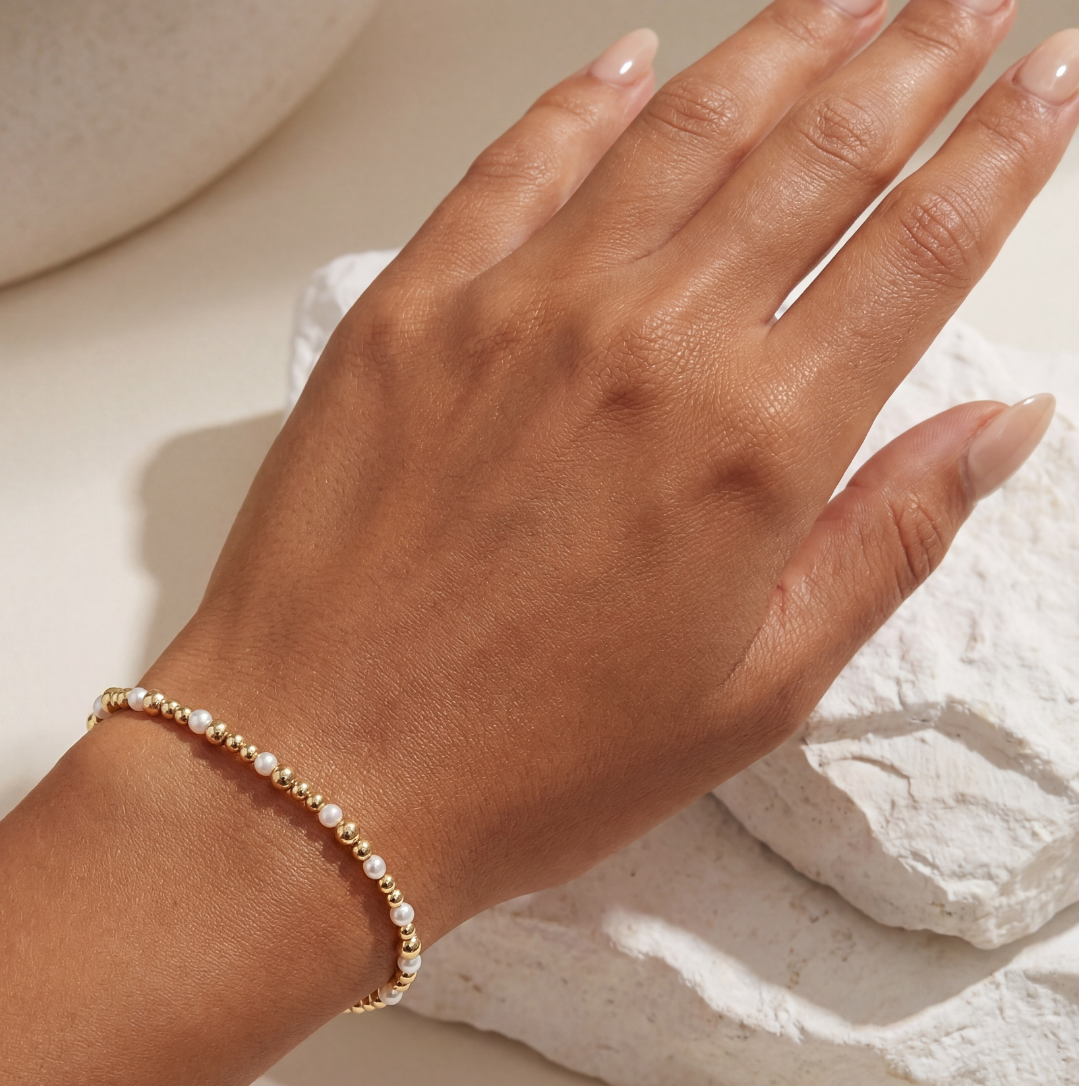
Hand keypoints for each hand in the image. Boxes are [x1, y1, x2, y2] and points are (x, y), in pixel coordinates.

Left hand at [142, 5, 1077, 938]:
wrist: (319, 774)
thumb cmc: (525, 763)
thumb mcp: (751, 694)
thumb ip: (883, 544)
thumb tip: (995, 428)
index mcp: (753, 446)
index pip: (918, 250)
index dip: (1003, 151)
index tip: (1051, 79)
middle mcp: (645, 345)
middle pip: (815, 154)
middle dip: (913, 59)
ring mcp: (517, 311)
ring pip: (680, 131)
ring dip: (779, 48)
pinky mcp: (409, 311)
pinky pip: (515, 165)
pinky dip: (585, 99)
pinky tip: (634, 60)